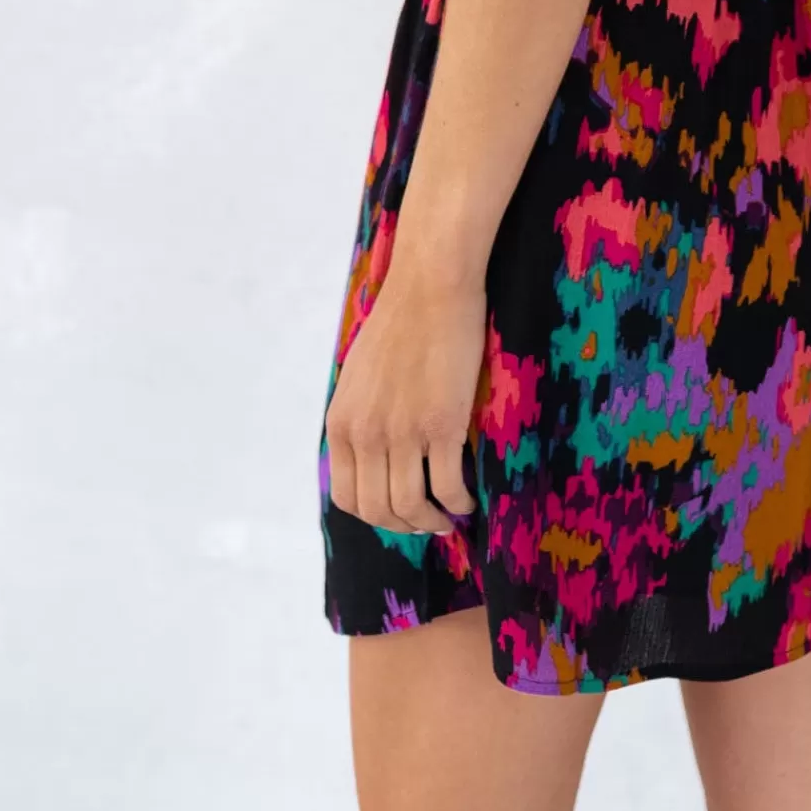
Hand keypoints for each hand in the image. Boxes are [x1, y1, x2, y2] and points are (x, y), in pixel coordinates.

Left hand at [326, 251, 484, 535]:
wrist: (431, 286)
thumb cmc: (401, 322)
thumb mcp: (359, 375)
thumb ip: (360, 415)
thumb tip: (371, 450)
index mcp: (341, 424)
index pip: (347, 498)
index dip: (375, 516)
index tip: (399, 512)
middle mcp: (365, 434)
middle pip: (378, 511)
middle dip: (406, 525)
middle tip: (429, 521)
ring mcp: (402, 432)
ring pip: (412, 506)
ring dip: (433, 520)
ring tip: (451, 515)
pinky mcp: (441, 424)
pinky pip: (447, 486)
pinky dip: (459, 503)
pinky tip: (469, 499)